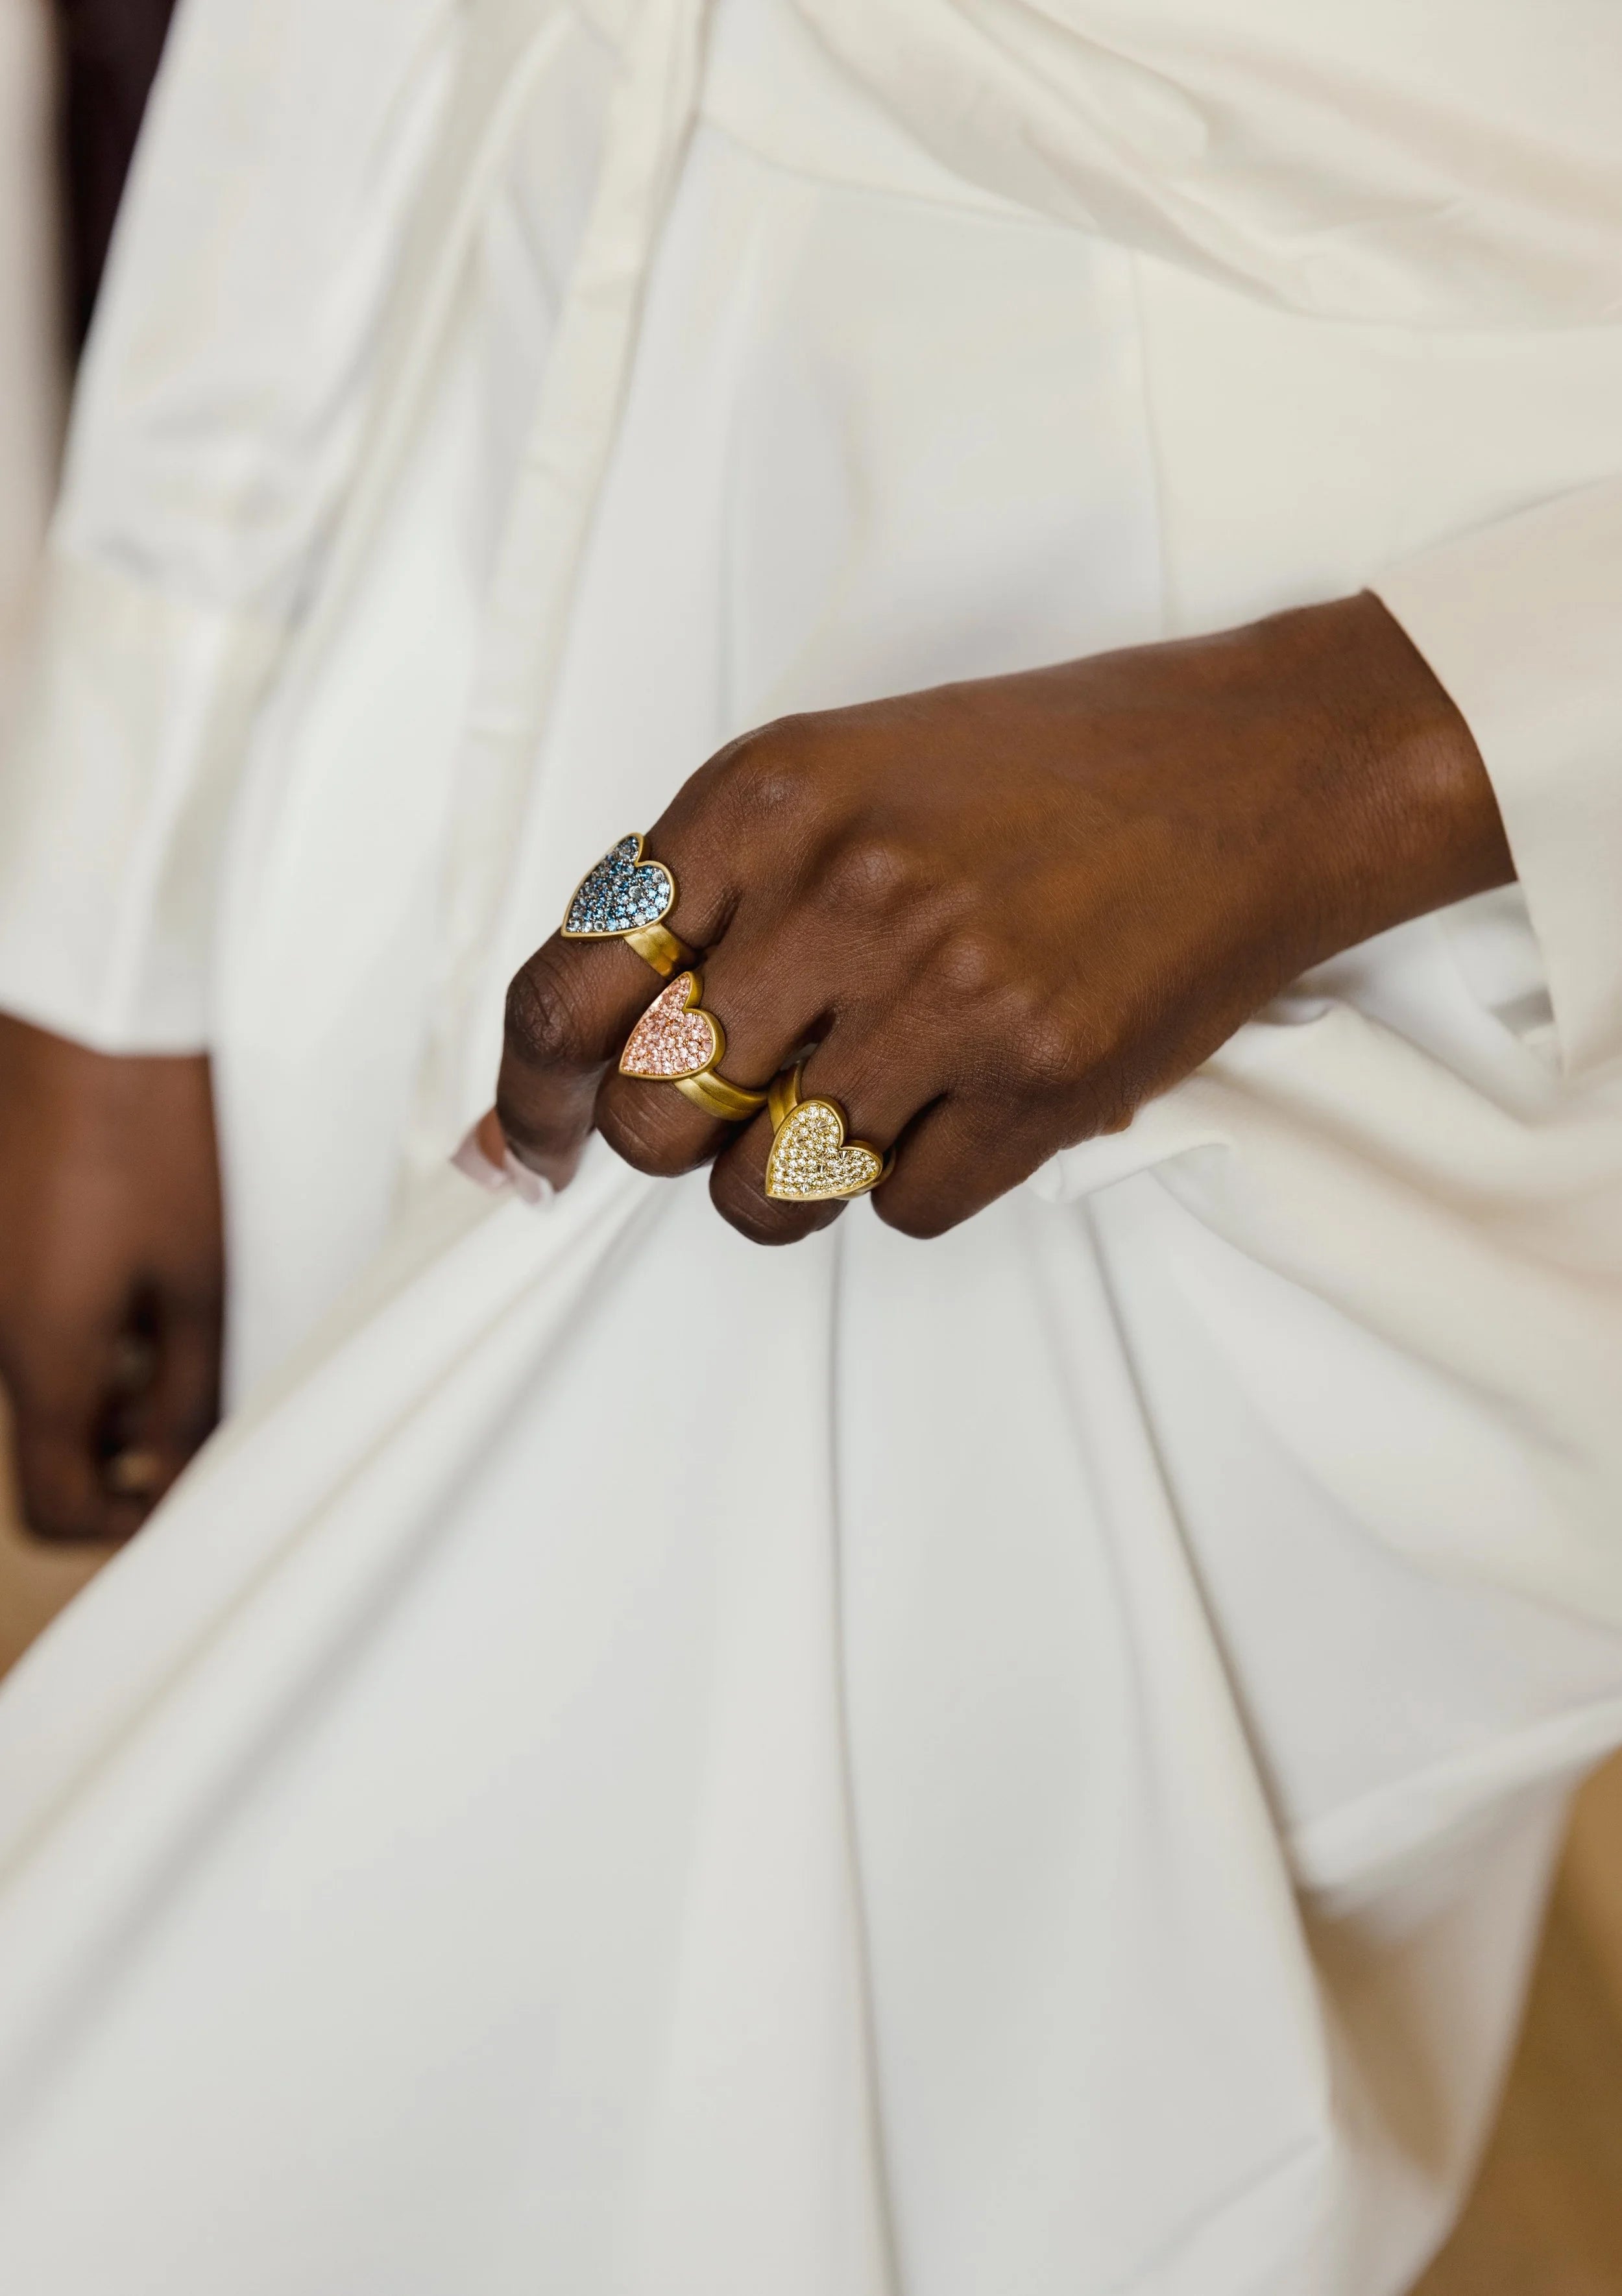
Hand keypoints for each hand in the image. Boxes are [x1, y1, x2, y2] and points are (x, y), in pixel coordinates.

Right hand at [0, 1015, 223, 1539]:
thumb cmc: (159, 1131)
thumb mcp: (205, 1276)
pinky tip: (153, 1258)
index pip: (56, 1508)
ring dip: (122, 1371)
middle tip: (212, 1391)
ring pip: (54, 1369)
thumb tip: (186, 1468)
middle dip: (136, 1440)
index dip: (130, 1523)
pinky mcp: (2, 1231)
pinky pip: (40, 1307)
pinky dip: (97, 1314)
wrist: (99, 1006)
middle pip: (56, 1437)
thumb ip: (196, 1391)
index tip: (193, 1490)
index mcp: (41, 1355)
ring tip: (192, 1310)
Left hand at [496, 593, 1511, 1244]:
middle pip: (649, 1117)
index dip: (524, 1094)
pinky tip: (965, 1098)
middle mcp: (839, 893)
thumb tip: (557, 1075)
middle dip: (674, 1134)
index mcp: (764, 799)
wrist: (1256, 772)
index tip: (529, 1141)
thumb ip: (702, 897)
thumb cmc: (1041, 775)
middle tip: (744, 1092)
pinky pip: (899, 1214)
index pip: (563, 989)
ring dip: (790, 1172)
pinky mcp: (1042, 1086)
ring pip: (763, 1193)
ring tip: (866, 1094)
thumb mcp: (839, 775)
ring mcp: (946, 995)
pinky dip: (914, 1182)